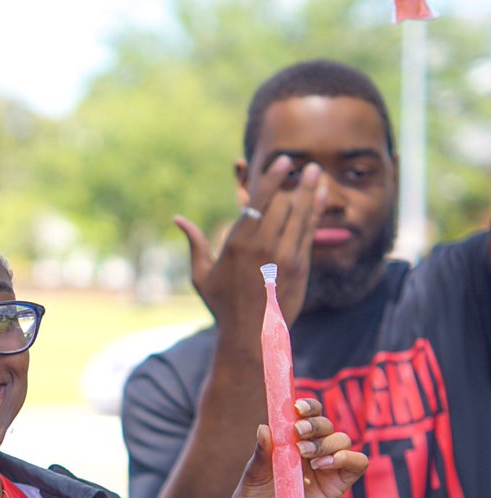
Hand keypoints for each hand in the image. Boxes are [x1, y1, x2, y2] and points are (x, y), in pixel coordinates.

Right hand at [176, 156, 327, 331]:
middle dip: (294, 181)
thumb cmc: (223, 305)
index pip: (258, 202)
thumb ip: (195, 243)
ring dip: (310, 191)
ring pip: (300, 215)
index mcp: (236, 243)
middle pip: (282, 204)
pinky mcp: (299, 266)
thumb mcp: (201, 274)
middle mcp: (261, 246)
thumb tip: (178, 219)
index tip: (282, 162)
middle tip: (304, 164)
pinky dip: (315, 212)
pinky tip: (320, 198)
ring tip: (316, 173)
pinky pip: (308, 232)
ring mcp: (283, 256)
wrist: (251, 334)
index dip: (272, 178)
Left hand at [225, 398, 367, 497]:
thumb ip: (262, 456)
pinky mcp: (337, 487)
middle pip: (326, 424)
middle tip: (298, 431)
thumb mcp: (251, 478)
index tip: (296, 407)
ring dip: (327, 441)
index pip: (304, 415)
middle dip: (315, 423)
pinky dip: (347, 457)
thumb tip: (265, 428)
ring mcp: (325, 469)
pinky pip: (357, 464)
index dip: (306, 406)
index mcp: (287, 443)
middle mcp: (308, 452)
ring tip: (306, 454)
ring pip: (342, 440)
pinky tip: (325, 464)